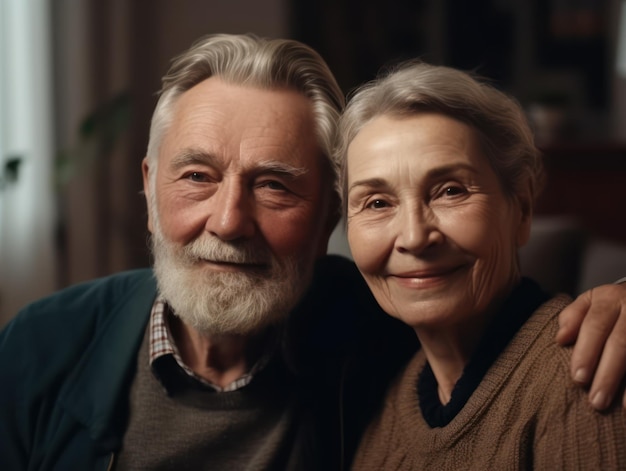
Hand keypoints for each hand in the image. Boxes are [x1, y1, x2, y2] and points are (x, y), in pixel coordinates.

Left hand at [556, 282, 625, 409]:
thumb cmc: (612, 306)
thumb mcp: (591, 301)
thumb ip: (573, 317)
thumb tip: (561, 339)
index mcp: (610, 298)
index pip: (594, 326)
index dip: (586, 352)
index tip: (578, 378)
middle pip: (620, 343)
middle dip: (608, 374)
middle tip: (596, 401)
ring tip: (623, 408)